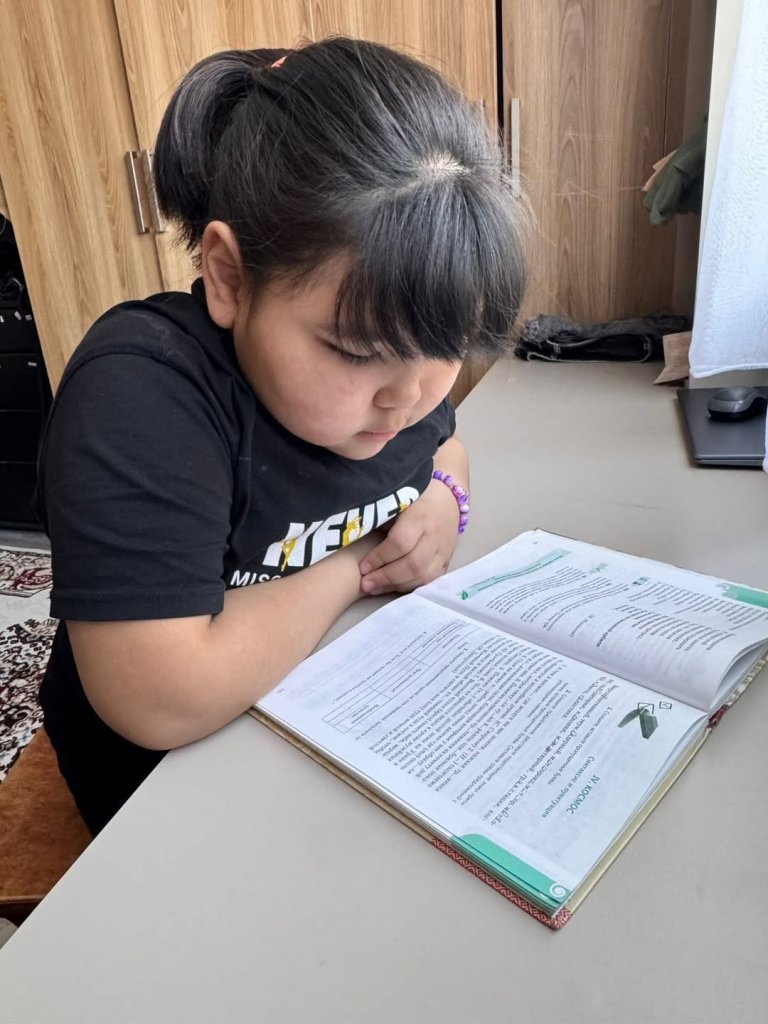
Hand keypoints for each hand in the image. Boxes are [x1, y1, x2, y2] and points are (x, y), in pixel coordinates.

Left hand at [357, 479, 459, 593]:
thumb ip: (381, 517)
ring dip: (397, 586)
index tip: (362, 566)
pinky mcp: (447, 561)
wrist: (449, 497)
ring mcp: (443, 550)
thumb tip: (353, 534)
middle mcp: (434, 536)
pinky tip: (393, 587)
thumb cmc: (416, 496)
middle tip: (365, 583)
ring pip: (423, 576)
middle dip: (386, 577)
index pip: (400, 543)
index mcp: (420, 516)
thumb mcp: (398, 499)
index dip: (380, 557)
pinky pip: (430, 580)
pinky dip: (411, 587)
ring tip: (374, 588)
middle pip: (413, 564)